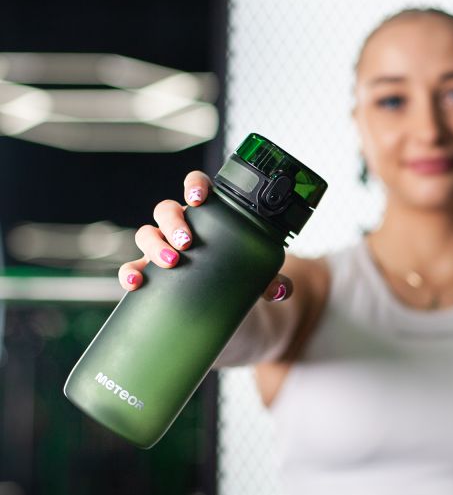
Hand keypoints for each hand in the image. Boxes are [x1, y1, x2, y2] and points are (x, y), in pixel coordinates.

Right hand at [117, 170, 293, 301]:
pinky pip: (132, 269)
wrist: (223, 309)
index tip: (200, 198)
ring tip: (172, 262)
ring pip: (146, 234)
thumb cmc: (238, 277)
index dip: (195, 185)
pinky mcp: (151, 275)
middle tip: (187, 241)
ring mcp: (163, 250)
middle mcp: (182, 228)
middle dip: (173, 221)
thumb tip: (280, 289)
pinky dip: (130, 274)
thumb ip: (271, 280)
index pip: (197, 187)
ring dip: (155, 244)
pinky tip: (135, 284)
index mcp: (209, 218)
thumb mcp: (257, 277)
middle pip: (167, 209)